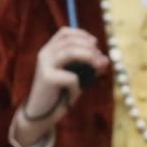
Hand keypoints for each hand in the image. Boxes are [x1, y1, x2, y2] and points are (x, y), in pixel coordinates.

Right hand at [12, 27, 109, 146]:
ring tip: (98, 67)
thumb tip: (105, 59)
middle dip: (90, 47)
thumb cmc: (60, 94)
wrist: (41, 114)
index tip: (95, 43)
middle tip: (101, 59)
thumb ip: (88, 67)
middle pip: (70, 41)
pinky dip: (78, 85)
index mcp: (49, 50)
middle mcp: (45, 54)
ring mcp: (44, 65)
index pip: (65, 32)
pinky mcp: (47, 78)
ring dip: (88, 57)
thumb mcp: (76, 78)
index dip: (82, 34)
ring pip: (70, 52)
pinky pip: (70, 77)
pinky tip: (74, 93)